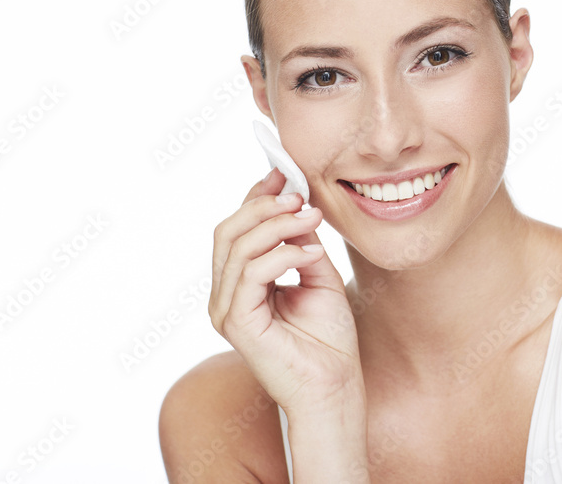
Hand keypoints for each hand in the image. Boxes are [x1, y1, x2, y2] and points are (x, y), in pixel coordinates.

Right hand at [209, 169, 364, 413]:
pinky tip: (311, 254)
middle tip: (301, 197)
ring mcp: (226, 309)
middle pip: (228, 230)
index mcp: (240, 282)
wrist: (335, 386)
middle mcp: (225, 294)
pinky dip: (282, 255)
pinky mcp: (237, 323)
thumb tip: (298, 204)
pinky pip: (251, 273)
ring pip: (237, 247)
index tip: (285, 173)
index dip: (257, 196)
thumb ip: (302, 242)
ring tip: (312, 219)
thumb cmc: (329, 339)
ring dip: (278, 226)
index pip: (237, 228)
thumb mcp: (318, 275)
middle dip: (264, 206)